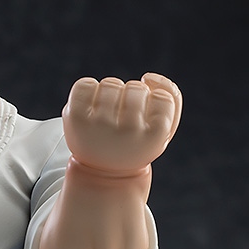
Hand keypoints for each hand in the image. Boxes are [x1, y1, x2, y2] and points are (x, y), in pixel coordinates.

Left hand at [62, 73, 181, 172]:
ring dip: (111, 92)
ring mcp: (99, 125)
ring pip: (112, 84)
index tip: (146, 119)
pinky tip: (91, 106)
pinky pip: (85, 85)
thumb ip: (172, 97)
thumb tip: (148, 77)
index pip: (163, 97)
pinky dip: (88, 89)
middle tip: (125, 116)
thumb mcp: (164, 129)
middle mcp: (126, 133)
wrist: (101, 172)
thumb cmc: (137, 144)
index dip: (155, 102)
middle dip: (132, 96)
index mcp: (153, 138)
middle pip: (137, 88)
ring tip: (108, 112)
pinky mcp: (75, 118)